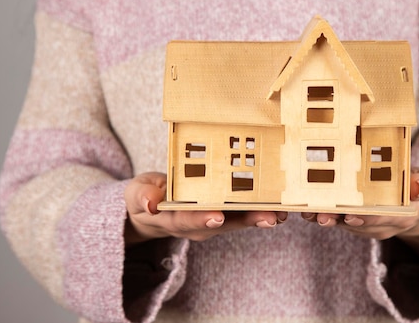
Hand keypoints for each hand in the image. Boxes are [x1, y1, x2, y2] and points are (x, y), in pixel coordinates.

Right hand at [124, 172, 286, 244]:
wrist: (154, 208)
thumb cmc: (146, 197)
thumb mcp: (136, 194)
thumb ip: (142, 196)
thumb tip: (150, 203)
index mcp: (174, 218)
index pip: (188, 220)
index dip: (202, 218)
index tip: (216, 217)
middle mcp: (199, 224)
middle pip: (224, 224)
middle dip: (247, 220)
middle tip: (268, 217)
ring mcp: (214, 219)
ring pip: (239, 219)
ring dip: (261, 215)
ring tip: (282, 212)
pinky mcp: (226, 212)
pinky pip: (245, 211)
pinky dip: (262, 207)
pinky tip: (281, 203)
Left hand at [301, 167, 418, 261]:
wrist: (417, 205)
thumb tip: (416, 186)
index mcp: (404, 215)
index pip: (385, 219)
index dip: (368, 218)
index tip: (351, 214)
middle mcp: (383, 224)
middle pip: (359, 224)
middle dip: (339, 220)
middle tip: (321, 215)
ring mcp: (367, 224)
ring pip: (345, 224)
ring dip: (327, 218)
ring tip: (309, 212)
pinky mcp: (355, 220)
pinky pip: (339, 219)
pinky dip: (324, 214)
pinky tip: (308, 208)